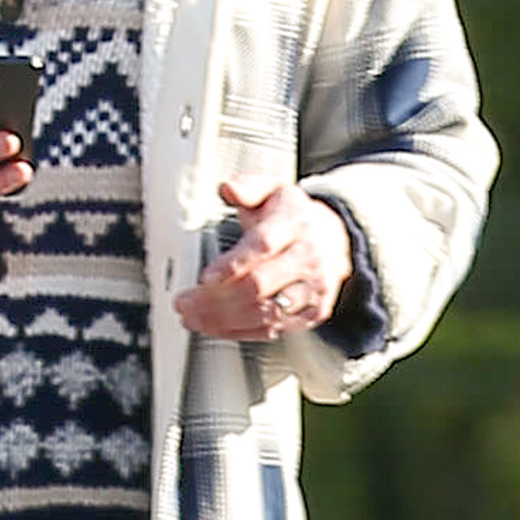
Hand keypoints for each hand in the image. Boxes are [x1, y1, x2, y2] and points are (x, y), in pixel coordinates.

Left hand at [175, 178, 352, 342]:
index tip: (205, 277)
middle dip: (216, 298)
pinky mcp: (313, 312)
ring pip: (265, 312)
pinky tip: (215, 327)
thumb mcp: (271, 190)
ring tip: (193, 318)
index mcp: (294, 223)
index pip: (263, 245)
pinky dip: (240, 332)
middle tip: (185, 303)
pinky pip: (274, 329)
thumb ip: (247, 187)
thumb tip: (228, 188)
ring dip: (224, 320)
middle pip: (259, 285)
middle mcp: (308, 257)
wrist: (334, 239)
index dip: (233, 264)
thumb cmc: (291, 217)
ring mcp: (313, 288)